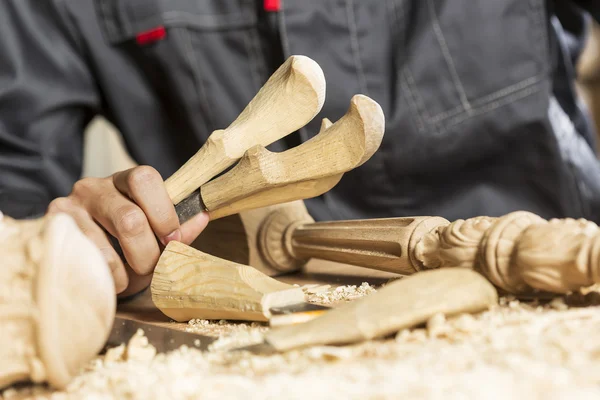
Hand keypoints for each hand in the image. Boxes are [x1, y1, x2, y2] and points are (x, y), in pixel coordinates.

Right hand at [47, 166, 208, 294]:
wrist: (83, 260)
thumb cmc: (126, 243)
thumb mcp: (155, 234)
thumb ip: (178, 229)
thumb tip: (203, 215)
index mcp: (125, 180)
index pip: (146, 179)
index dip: (164, 213)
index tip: (172, 240)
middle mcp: (93, 188)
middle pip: (129, 218)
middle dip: (148, 253)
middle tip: (153, 266)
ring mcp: (67, 209)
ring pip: (106, 248)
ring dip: (127, 274)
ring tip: (129, 278)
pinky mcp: (51, 234)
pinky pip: (86, 265)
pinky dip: (106, 280)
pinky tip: (110, 279)